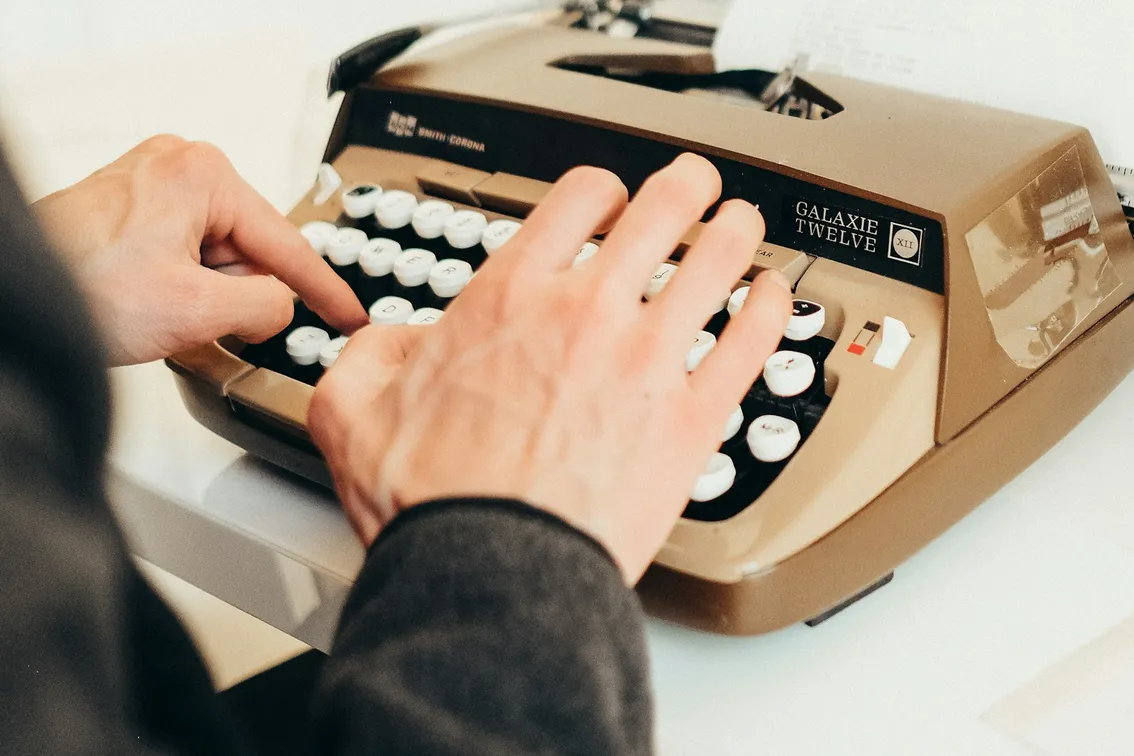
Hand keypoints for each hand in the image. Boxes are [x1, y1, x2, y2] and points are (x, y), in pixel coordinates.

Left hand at [32, 135, 366, 365]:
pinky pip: (187, 255)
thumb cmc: (77, 287)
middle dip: (234, 293)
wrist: (14, 296)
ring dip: (203, 295)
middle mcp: (180, 167)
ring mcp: (154, 184)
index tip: (350, 315)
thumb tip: (281, 307)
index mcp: (204, 175)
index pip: (288, 245)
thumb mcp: (197, 310)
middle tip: (195, 316)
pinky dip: (181, 288)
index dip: (326, 291)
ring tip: (157, 308)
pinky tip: (151, 303)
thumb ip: (266, 307)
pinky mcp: (134, 207)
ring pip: (218, 258)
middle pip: (249, 252)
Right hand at [310, 154, 791, 583]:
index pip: (580, 197)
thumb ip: (369, 356)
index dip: (603, 190)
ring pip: (719, 260)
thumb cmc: (434, 502)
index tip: (611, 203)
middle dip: (688, 185)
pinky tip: (774, 298)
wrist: (489, 570)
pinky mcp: (693, 417)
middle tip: (698, 185)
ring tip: (744, 227)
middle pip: (664, 208)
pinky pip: (753, 341)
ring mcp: (648, 361)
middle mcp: (587, 312)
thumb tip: (389, 342)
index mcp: (511, 297)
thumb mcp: (353, 411)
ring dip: (737, 232)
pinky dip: (772, 308)